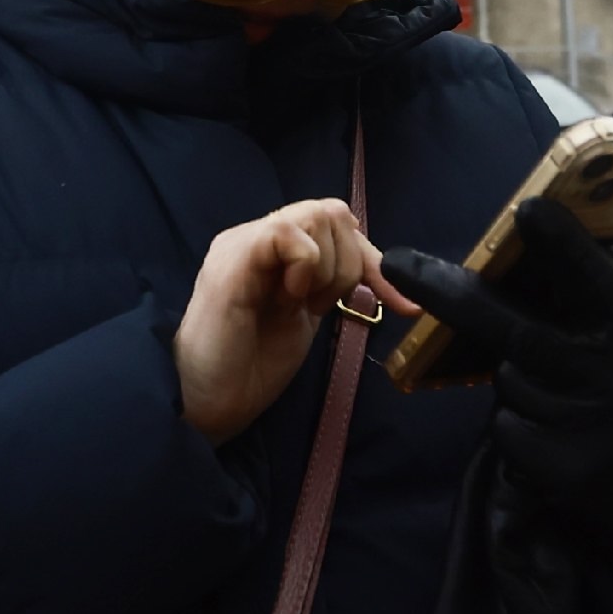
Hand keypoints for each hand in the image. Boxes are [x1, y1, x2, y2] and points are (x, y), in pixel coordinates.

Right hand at [174, 199, 417, 443]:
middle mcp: (256, 238)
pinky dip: (305, 265)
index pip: (337, 226)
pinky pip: (287, 233)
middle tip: (320, 307)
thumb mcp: (306, 319)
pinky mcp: (233, 258)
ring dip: (327, 268)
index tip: (403, 306)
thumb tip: (388, 275)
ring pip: (317, 214)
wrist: (208, 402)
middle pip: (332, 211)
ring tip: (299, 305)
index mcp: (272, 252)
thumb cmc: (250, 368)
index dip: (375, 262)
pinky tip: (287, 299)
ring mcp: (242, 243)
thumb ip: (329, 287)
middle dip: (348, 264)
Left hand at [382, 197, 612, 571]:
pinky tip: (555, 435)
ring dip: (513, 377)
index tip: (526, 208)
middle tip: (396, 261)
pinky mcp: (564, 472)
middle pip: (516, 330)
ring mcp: (590, 428)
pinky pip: (506, 428)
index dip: (563, 244)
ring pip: (507, 380)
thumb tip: (590, 209)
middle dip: (450, 294)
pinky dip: (516, 426)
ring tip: (561, 395)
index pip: (598, 281)